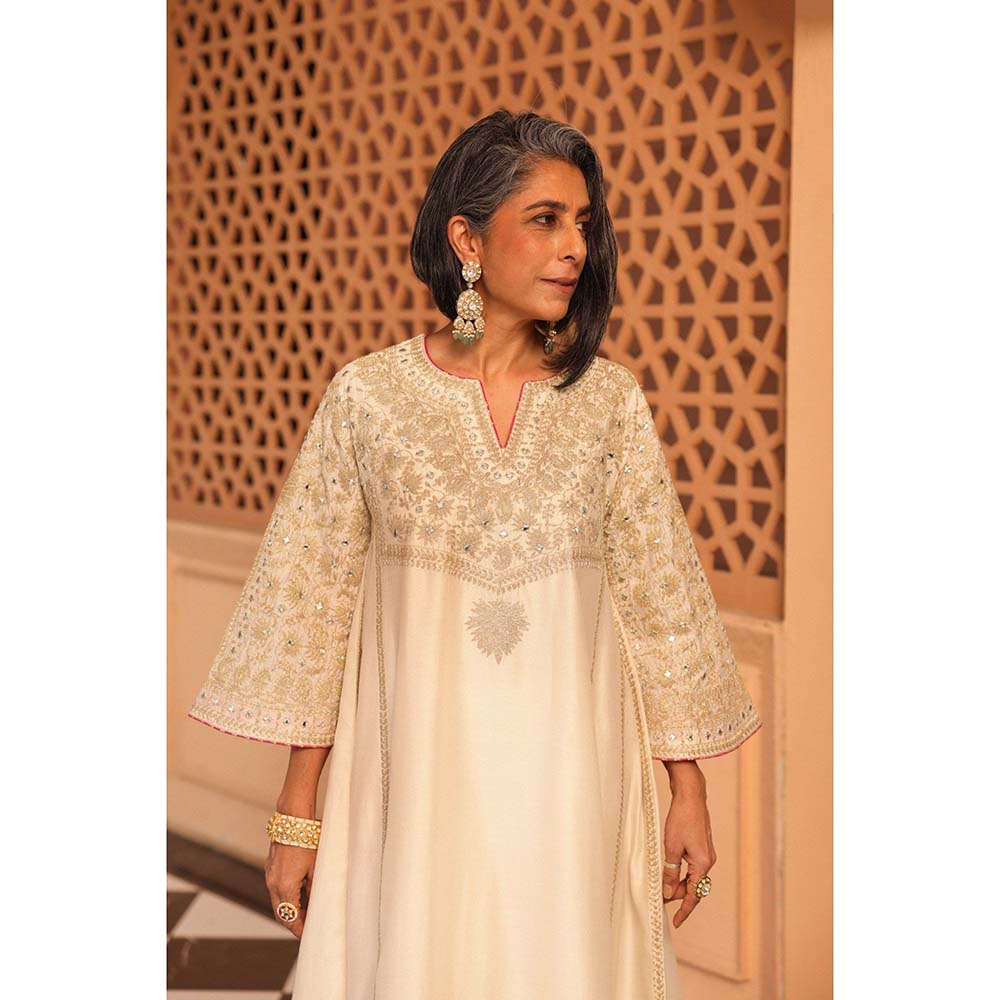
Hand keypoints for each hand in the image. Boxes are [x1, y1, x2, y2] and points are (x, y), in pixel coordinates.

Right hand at [264, 840, 316, 937]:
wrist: (293, 819)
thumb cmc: (308, 841)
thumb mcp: (316, 868)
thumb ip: (314, 890)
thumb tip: (316, 907)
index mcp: (285, 886)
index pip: (290, 917)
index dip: (299, 929)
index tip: (308, 935)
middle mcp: (273, 883)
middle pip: (281, 913)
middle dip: (293, 922)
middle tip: (307, 928)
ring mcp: (270, 874)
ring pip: (277, 901)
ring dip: (289, 910)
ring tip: (305, 914)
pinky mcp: (270, 867)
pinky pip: (276, 889)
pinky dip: (285, 897)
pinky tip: (298, 896)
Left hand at [661, 781, 716, 928]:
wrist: (690, 796)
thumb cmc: (681, 818)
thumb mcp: (671, 847)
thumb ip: (670, 871)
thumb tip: (668, 892)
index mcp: (702, 864)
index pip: (694, 895)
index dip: (684, 910)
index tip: (676, 922)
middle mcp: (708, 861)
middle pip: (694, 887)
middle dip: (678, 894)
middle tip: (660, 897)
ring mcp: (706, 854)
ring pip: (692, 877)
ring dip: (679, 883)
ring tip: (663, 884)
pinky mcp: (702, 847)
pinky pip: (693, 867)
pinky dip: (682, 872)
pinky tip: (670, 870)